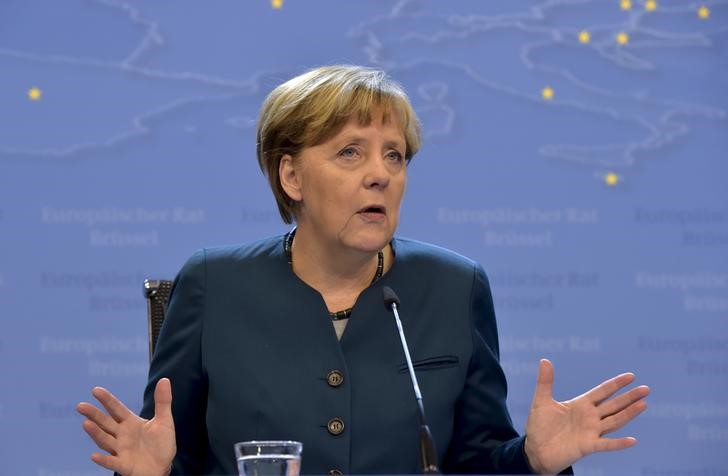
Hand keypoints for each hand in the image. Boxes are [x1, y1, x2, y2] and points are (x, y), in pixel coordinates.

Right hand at [77, 378, 176, 475]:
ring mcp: (121, 450)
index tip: (96, 390)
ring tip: (86, 424)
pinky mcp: (124, 465)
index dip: (107, 400)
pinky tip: (94, 456)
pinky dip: (103, 460)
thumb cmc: (161, 444)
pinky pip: (112, 463)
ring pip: (105, 441)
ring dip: (96, 433)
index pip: (116, 409)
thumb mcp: (164, 421)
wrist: (162, 467)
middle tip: (81, 406)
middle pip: (106, 423)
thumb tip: (164, 379)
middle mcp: (122, 435)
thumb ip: (163, 401)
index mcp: (130, 423)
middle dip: (94, 415)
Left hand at [523, 359, 649, 473]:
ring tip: (643, 404)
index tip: (631, 376)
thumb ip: (545, 382)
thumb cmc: (540, 426)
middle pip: (613, 405)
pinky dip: (619, 443)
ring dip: (629, 414)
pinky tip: (632, 440)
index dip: (616, 384)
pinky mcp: (588, 446)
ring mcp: (591, 432)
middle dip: (629, 397)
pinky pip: (606, 445)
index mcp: (581, 404)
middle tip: (646, 389)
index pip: (602, 392)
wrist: (536, 450)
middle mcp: (590, 417)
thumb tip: (545, 360)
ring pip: (614, 421)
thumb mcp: (541, 401)